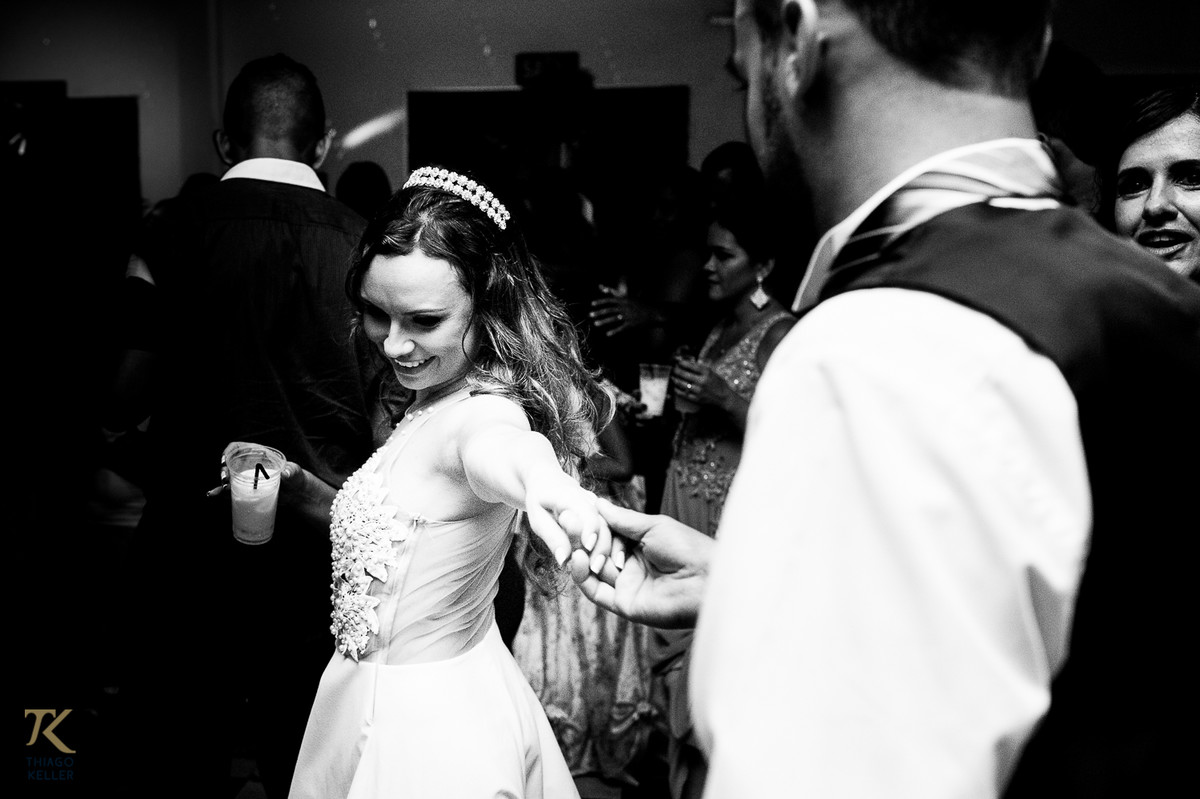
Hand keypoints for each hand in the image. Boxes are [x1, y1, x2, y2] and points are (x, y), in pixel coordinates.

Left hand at [524, 469, 610, 570]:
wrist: (549, 482)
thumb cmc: (540, 502)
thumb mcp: (538, 519)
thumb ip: (552, 537)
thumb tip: (563, 560)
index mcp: (570, 495)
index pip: (585, 510)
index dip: (589, 528)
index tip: (588, 547)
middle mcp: (590, 499)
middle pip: (603, 522)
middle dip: (602, 546)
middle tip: (596, 568)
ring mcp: (601, 507)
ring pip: (614, 527)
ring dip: (614, 549)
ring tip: (613, 570)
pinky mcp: (605, 515)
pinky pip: (616, 530)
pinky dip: (618, 546)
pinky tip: (619, 563)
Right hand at [569, 497, 713, 627]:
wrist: (706, 580)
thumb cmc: (687, 548)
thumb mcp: (652, 526)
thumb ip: (622, 519)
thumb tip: (597, 502)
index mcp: (640, 544)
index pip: (607, 533)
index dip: (592, 524)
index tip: (575, 511)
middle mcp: (631, 565)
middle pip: (598, 551)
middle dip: (585, 540)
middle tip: (569, 526)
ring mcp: (627, 584)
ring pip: (594, 571)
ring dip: (582, 557)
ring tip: (574, 544)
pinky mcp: (624, 604)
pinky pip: (596, 592)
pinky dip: (583, 577)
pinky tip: (579, 560)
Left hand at [589, 293, 658, 337]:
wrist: (656, 312)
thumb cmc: (644, 304)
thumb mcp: (632, 298)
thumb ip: (622, 295)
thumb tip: (615, 291)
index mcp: (625, 300)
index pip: (610, 300)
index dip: (600, 302)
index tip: (592, 304)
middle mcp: (625, 307)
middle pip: (609, 309)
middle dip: (599, 312)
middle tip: (590, 314)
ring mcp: (628, 316)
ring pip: (613, 319)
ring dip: (603, 321)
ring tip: (596, 324)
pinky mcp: (632, 324)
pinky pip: (621, 328)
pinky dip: (614, 331)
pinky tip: (607, 334)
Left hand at [671, 357, 731, 411]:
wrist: (724, 397)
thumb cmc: (718, 383)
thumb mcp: (712, 372)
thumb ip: (701, 368)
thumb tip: (687, 363)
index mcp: (707, 373)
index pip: (691, 366)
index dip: (683, 363)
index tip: (678, 362)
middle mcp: (702, 381)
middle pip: (684, 375)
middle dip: (676, 371)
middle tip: (673, 369)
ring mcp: (698, 391)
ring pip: (682, 384)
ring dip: (675, 380)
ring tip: (672, 377)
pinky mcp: (696, 399)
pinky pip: (683, 394)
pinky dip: (677, 390)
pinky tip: (675, 387)